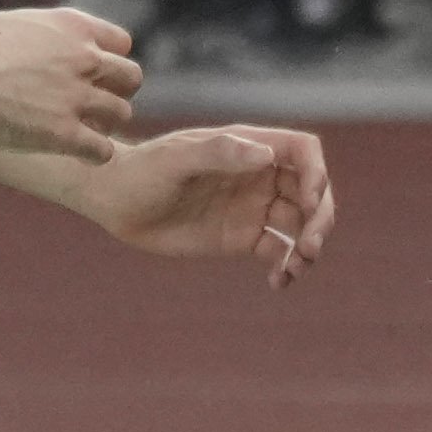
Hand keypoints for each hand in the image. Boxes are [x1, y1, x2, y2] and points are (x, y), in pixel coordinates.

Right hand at [0, 9, 140, 161]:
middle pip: (131, 78)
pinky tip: (75, 152)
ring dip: (104, 124)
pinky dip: (94, 154)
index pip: (122, 43)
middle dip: (114, 92)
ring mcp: (76, 96)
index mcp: (71, 27)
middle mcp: (82, 58)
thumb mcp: (15, 26)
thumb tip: (51, 52)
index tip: (90, 75)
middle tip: (90, 106)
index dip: (109, 62)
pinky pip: (104, 150)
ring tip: (77, 130)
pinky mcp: (63, 133)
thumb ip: (48, 39)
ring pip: (122, 114)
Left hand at [72, 124, 335, 285]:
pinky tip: (278, 282)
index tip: (308, 201)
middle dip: (320, 220)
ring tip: (296, 267)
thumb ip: (219, 153)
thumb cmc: (139, 171)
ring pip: (301, 225)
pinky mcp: (243, 238)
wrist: (112, 202)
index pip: (304, 152)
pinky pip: (279, 252)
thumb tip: (266, 155)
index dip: (318, 173)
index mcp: (248, 149)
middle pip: (312, 192)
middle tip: (308, 247)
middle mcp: (258, 176)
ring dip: (308, 246)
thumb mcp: (175, 159)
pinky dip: (287, 268)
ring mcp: (254, 208)